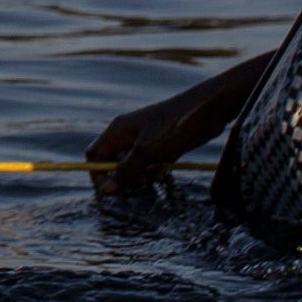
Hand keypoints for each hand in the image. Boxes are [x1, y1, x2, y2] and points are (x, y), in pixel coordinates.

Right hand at [88, 91, 206, 190]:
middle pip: (115, 164)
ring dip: (144, 175)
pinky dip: (156, 171)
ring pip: (134, 167)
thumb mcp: (146, 152)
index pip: (95, 155)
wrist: (206, 111)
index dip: (98, 174)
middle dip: (127, 177)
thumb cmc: (174, 126)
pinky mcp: (160, 146)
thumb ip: (126, 171)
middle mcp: (127, 135)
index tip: (110, 190)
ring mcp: (144, 140)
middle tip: (143, 181)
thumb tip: (107, 188)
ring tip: (159, 173)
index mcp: (118, 131)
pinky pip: (150, 165)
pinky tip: (167, 170)